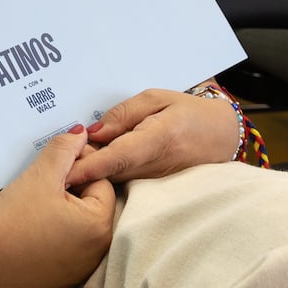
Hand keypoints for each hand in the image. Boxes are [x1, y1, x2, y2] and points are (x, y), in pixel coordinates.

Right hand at [0, 127, 114, 287]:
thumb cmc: (13, 219)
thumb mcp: (40, 174)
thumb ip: (65, 148)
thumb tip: (81, 133)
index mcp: (99, 226)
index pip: (100, 180)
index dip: (77, 167)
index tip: (52, 167)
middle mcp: (98, 250)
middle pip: (93, 202)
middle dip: (73, 188)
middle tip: (45, 184)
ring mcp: (83, 266)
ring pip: (81, 222)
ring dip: (66, 209)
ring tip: (39, 204)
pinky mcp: (67, 276)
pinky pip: (71, 244)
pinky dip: (59, 232)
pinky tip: (38, 225)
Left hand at [65, 88, 239, 185]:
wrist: (224, 135)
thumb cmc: (190, 112)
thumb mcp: (157, 99)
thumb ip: (124, 114)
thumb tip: (94, 131)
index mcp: (159, 137)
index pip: (118, 157)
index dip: (91, 167)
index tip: (66, 173)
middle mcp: (158, 165)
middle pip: (111, 172)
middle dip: (84, 167)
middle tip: (64, 152)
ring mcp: (158, 181)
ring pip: (116, 180)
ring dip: (94, 170)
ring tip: (80, 153)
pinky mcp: (156, 188)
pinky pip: (125, 182)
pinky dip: (109, 174)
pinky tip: (101, 160)